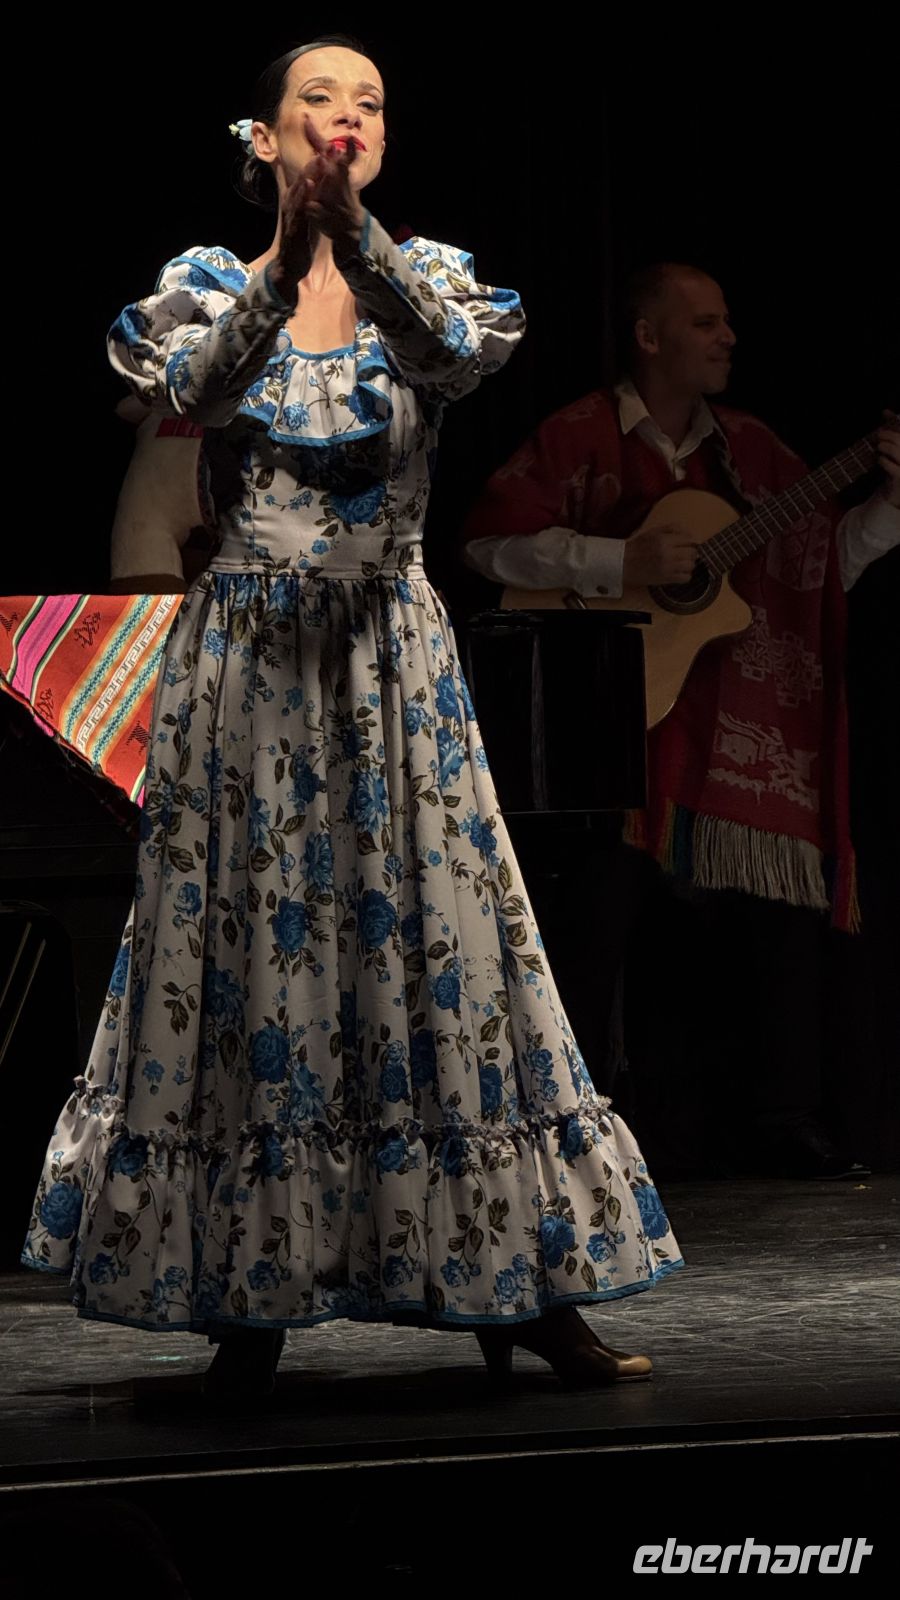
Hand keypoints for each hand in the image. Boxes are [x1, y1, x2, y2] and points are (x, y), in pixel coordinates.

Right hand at [269, 121, 366, 301]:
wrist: (290, 264)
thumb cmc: (299, 239)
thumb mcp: (304, 215)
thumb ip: (307, 200)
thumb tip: (313, 186)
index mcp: (295, 199)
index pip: (306, 176)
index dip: (318, 162)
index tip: (329, 148)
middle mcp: (291, 202)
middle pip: (304, 178)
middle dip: (316, 162)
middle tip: (328, 146)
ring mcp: (292, 213)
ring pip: (301, 190)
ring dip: (311, 173)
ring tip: (320, 158)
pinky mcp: (294, 225)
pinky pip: (301, 207)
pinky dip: (306, 194)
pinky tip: (311, 184)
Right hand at [623, 522, 698, 586]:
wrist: (623, 563)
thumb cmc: (638, 546)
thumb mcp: (653, 531)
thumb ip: (672, 528)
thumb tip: (690, 533)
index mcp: (664, 540)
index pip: (689, 540)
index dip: (691, 541)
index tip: (688, 544)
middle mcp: (667, 553)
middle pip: (693, 553)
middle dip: (691, 552)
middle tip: (685, 553)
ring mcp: (667, 567)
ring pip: (691, 566)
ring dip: (689, 564)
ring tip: (681, 563)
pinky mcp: (666, 579)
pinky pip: (686, 578)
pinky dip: (685, 575)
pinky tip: (678, 572)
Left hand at [876, 411, 899, 507]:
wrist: (897, 491)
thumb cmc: (896, 465)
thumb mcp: (896, 447)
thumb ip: (893, 429)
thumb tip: (885, 411)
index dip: (894, 420)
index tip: (885, 413)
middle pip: (899, 439)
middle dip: (886, 435)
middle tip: (877, 436)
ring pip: (895, 450)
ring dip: (883, 446)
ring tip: (878, 447)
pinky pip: (888, 464)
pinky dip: (881, 460)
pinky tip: (880, 460)